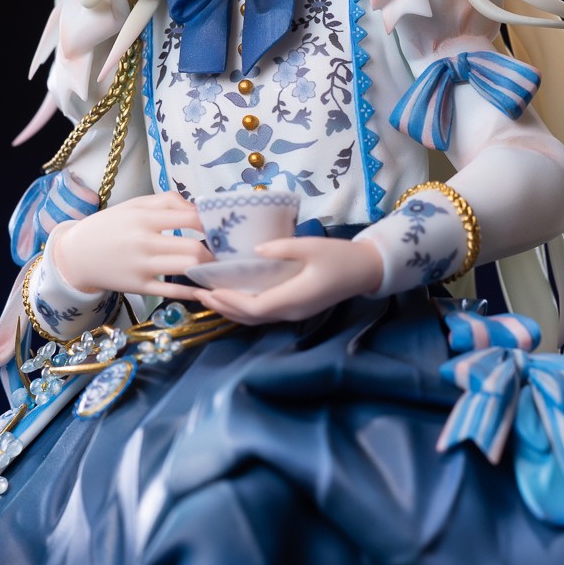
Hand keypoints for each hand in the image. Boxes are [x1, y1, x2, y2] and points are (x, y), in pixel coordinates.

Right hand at [51, 192, 212, 300]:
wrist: (76, 254)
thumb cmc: (110, 226)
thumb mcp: (134, 205)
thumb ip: (167, 201)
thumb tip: (196, 208)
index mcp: (144, 217)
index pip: (190, 217)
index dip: (212, 222)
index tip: (222, 226)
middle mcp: (144, 242)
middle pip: (194, 248)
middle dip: (215, 251)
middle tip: (226, 251)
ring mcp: (142, 267)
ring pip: (187, 269)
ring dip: (208, 269)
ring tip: (217, 265)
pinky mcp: (139, 287)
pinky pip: (174, 291)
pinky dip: (194, 290)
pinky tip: (205, 286)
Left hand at [191, 234, 383, 323]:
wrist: (366, 271)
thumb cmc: (340, 257)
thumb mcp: (312, 246)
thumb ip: (282, 248)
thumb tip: (255, 249)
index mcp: (293, 298)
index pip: (254, 307)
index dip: (229, 301)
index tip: (209, 290)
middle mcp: (290, 312)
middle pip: (249, 317)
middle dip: (222, 307)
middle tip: (197, 294)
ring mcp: (293, 313)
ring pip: (255, 318)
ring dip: (231, 309)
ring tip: (209, 297)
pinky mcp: (295, 309)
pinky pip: (264, 313)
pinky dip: (244, 308)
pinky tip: (233, 297)